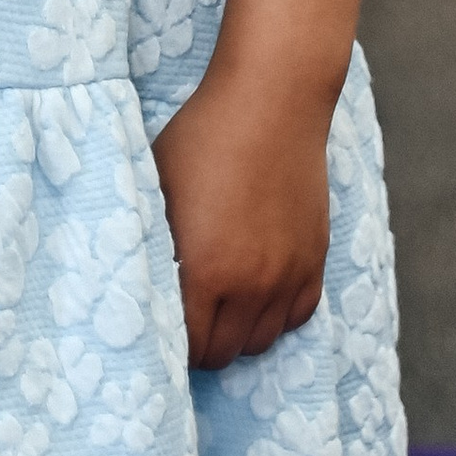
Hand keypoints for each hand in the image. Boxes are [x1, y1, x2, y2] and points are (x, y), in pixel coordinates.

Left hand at [149, 61, 333, 371]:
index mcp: (205, 271)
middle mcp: (251, 285)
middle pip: (224, 353)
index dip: (172, 345)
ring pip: (261, 341)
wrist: (270, 102)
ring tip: (222, 303)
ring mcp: (288, 275)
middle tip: (189, 318)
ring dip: (239, 331)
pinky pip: (298, 316)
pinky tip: (258, 288)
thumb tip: (141, 283)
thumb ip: (153, 246)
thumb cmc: (203, 138)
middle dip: (202, 344)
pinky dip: (277, 313)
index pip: (187, 347)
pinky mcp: (314, 259)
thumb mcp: (158, 188)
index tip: (162, 328)